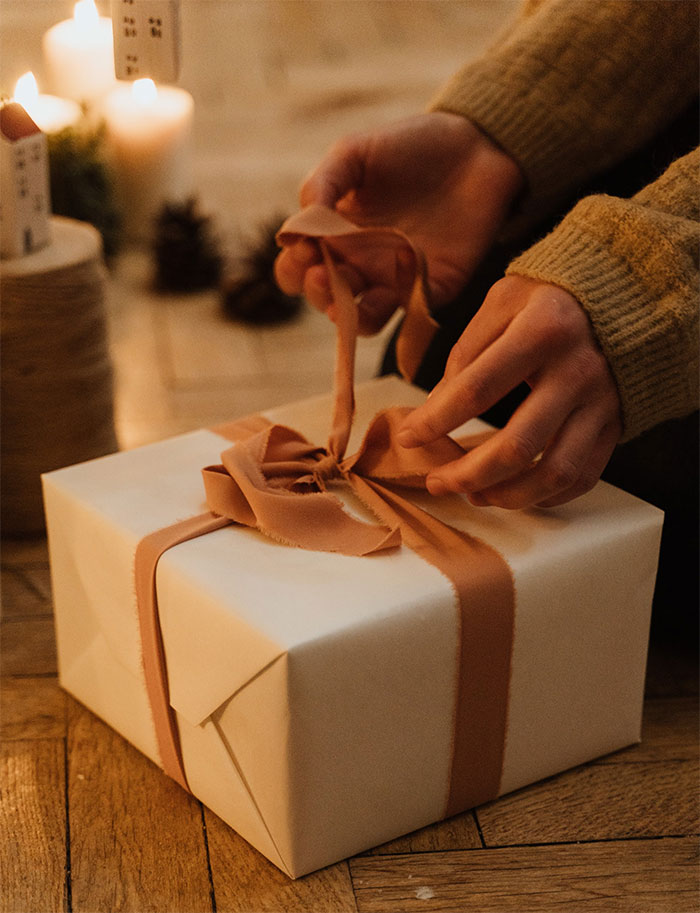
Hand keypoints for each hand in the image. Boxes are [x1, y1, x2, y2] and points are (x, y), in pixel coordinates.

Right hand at [274, 112, 522, 333]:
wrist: (476, 147)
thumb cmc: (412, 146)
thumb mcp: (355, 152)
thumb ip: (322, 184)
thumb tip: (299, 228)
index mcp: (334, 235)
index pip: (297, 268)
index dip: (293, 267)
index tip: (304, 249)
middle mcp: (360, 264)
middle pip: (324, 299)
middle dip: (317, 293)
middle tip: (322, 274)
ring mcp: (395, 280)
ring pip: (361, 319)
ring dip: (348, 315)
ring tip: (347, 295)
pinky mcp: (431, 288)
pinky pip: (407, 315)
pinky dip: (395, 311)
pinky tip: (389, 293)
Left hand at [396, 276, 623, 507]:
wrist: (625, 292)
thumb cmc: (551, 298)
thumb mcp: (503, 302)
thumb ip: (467, 353)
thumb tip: (434, 409)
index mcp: (542, 331)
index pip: (476, 389)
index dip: (435, 420)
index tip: (408, 437)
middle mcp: (577, 371)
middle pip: (517, 445)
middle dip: (467, 474)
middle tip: (437, 482)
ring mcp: (601, 402)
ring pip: (554, 472)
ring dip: (507, 496)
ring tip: (474, 495)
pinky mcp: (615, 423)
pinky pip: (583, 476)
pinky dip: (547, 497)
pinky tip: (516, 493)